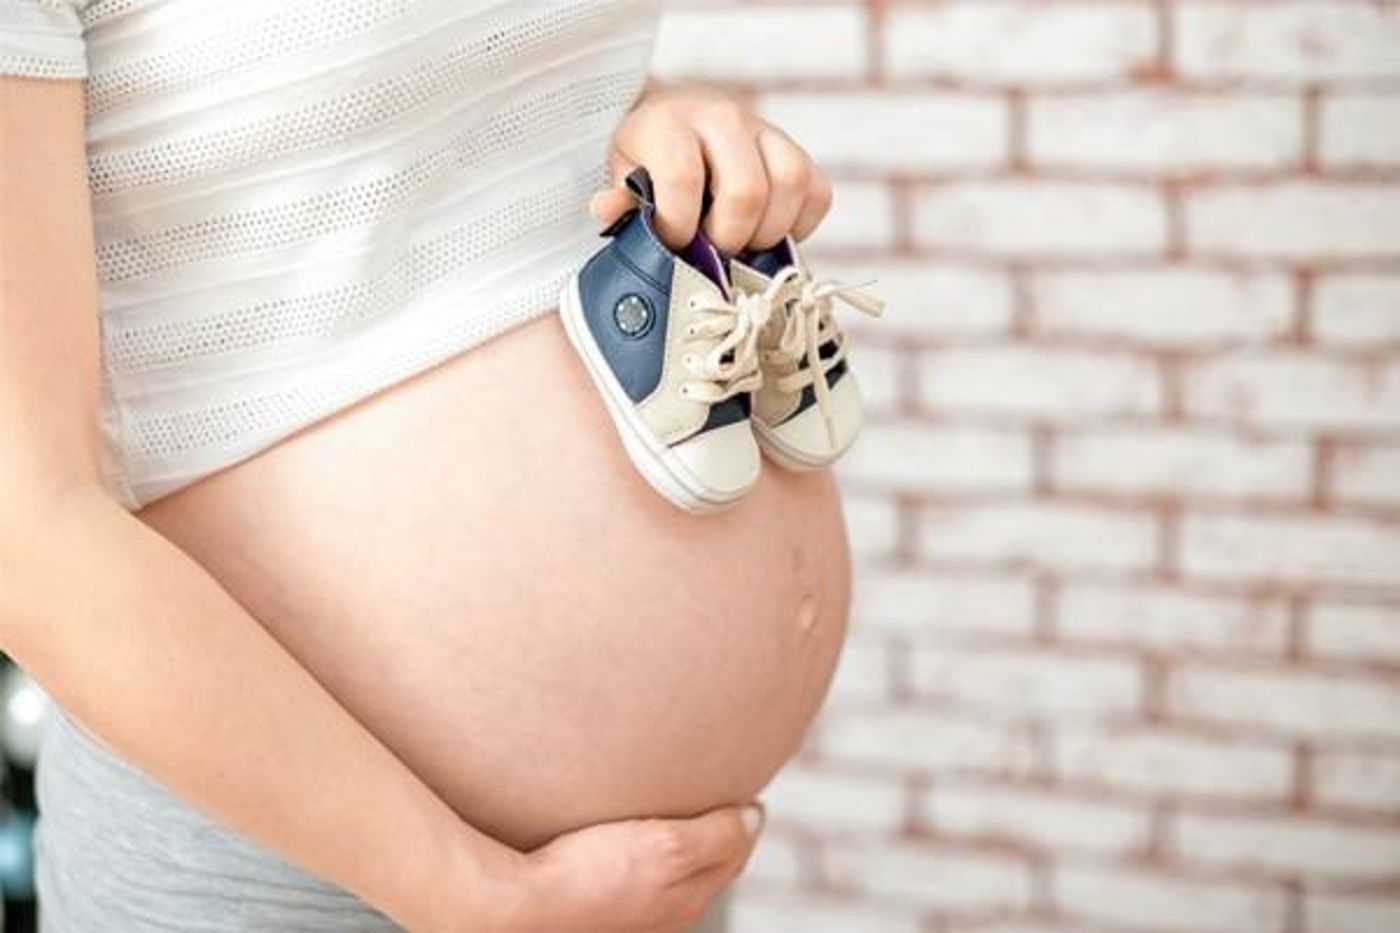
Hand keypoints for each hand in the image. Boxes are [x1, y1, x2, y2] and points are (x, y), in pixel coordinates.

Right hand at [495, 801, 765, 932]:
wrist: (516, 907)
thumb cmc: (589, 881)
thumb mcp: (669, 850)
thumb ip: (719, 836)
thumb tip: (754, 816)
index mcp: (688, 899)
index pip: (733, 852)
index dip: (739, 816)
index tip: (735, 784)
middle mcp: (662, 911)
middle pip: (702, 862)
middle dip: (711, 828)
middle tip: (706, 789)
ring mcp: (627, 909)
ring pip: (665, 865)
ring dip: (671, 834)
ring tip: (664, 801)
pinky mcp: (591, 896)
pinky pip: (629, 866)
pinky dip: (636, 844)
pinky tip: (617, 826)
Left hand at [590, 81, 832, 254]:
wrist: (675, 117)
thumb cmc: (647, 157)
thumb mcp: (622, 173)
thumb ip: (619, 199)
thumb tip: (609, 210)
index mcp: (671, 123)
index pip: (683, 181)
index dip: (678, 227)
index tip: (672, 242)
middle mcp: (724, 118)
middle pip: (747, 191)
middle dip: (729, 238)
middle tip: (712, 252)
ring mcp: (766, 131)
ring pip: (791, 186)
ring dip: (768, 232)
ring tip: (742, 245)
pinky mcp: (798, 150)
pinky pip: (818, 192)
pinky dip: (800, 225)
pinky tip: (767, 232)